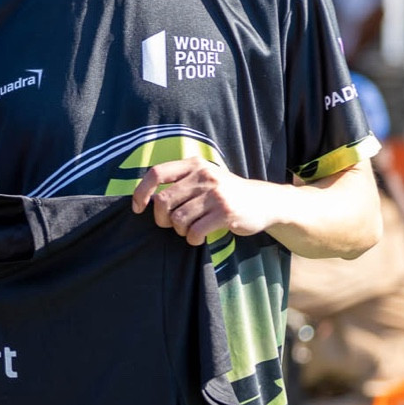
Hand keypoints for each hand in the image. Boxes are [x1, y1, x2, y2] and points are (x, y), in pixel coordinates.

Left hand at [130, 158, 278, 245]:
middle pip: (163, 201)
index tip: (138, 208)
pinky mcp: (225, 212)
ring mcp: (216, 194)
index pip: (156, 173)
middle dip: (161, 218)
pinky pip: (194, 231)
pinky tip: (198, 238)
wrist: (265, 202)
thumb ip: (180, 181)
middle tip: (171, 224)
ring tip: (189, 230)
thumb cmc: (225, 193)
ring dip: (179, 230)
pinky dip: (192, 239)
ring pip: (178, 219)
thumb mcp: (205, 176)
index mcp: (195, 164)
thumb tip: (145, 198)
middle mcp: (204, 175)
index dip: (141, 191)